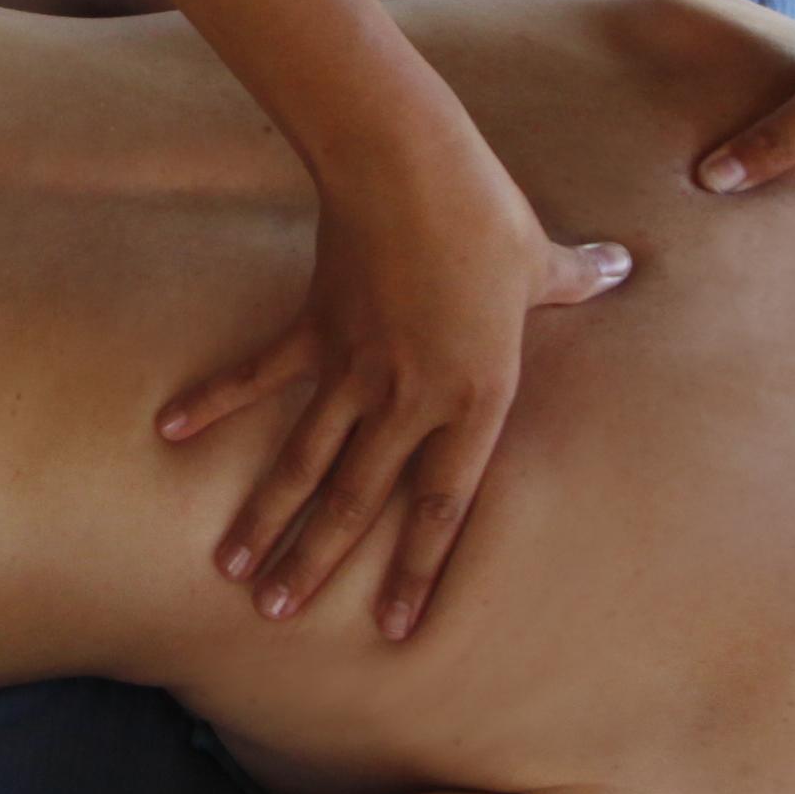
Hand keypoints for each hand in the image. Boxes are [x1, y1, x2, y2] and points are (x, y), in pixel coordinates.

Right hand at [165, 113, 632, 642]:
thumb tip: (622, 266)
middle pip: (356, 501)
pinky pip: (258, 377)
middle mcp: (409, 399)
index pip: (443, 504)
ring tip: (232, 568)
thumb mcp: (542, 258)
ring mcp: (353, 369)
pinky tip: (172, 430)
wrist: (408, 167)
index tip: (394, 626)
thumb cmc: (485, 217)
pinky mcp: (313, 329)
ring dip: (266, 517)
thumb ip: (578, 277)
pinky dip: (213, 401)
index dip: (417, 569)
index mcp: (474, 396)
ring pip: (304, 461)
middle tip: (278, 614)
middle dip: (316, 564)